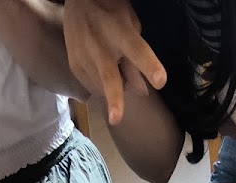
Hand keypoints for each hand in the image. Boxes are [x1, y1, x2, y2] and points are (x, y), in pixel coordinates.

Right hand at [63, 0, 165, 124]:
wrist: (78, 3)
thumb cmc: (112, 14)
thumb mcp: (130, 26)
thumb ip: (137, 57)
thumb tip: (141, 91)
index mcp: (120, 32)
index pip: (137, 50)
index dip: (149, 66)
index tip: (160, 81)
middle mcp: (100, 46)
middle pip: (109, 76)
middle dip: (114, 98)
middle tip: (117, 119)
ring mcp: (83, 57)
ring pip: (102, 87)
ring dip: (114, 91)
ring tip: (116, 70)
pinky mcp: (75, 66)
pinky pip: (92, 86)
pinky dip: (102, 87)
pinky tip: (104, 72)